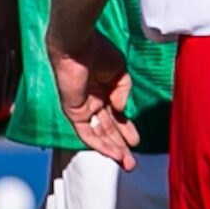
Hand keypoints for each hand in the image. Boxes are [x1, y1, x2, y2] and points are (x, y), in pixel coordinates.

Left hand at [48, 31, 137, 168]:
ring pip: (99, 135)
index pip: (115, 115)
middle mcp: (92, 101)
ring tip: (127, 163)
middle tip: (131, 162)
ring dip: (113, 150)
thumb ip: (123, 91)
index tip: (135, 141)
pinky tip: (113, 153)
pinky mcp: (74, 112)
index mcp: (103, 90)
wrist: (78, 45)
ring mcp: (83, 107)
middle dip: (121, 146)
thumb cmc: (98, 50)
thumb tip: (120, 110)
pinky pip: (87, 133)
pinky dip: (100, 144)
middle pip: (108, 129)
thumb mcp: (120, 71)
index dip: (126, 128)